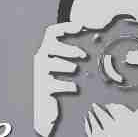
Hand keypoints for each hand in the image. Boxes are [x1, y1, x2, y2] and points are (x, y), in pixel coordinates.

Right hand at [33, 22, 85, 136]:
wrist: (49, 109)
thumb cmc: (61, 84)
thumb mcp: (67, 67)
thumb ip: (76, 55)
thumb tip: (96, 41)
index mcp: (47, 51)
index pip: (51, 32)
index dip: (65, 27)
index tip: (80, 26)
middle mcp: (42, 60)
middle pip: (50, 46)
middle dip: (67, 49)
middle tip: (83, 55)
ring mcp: (41, 74)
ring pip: (50, 64)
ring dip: (65, 65)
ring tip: (76, 69)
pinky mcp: (44, 89)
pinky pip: (54, 84)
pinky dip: (66, 85)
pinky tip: (75, 87)